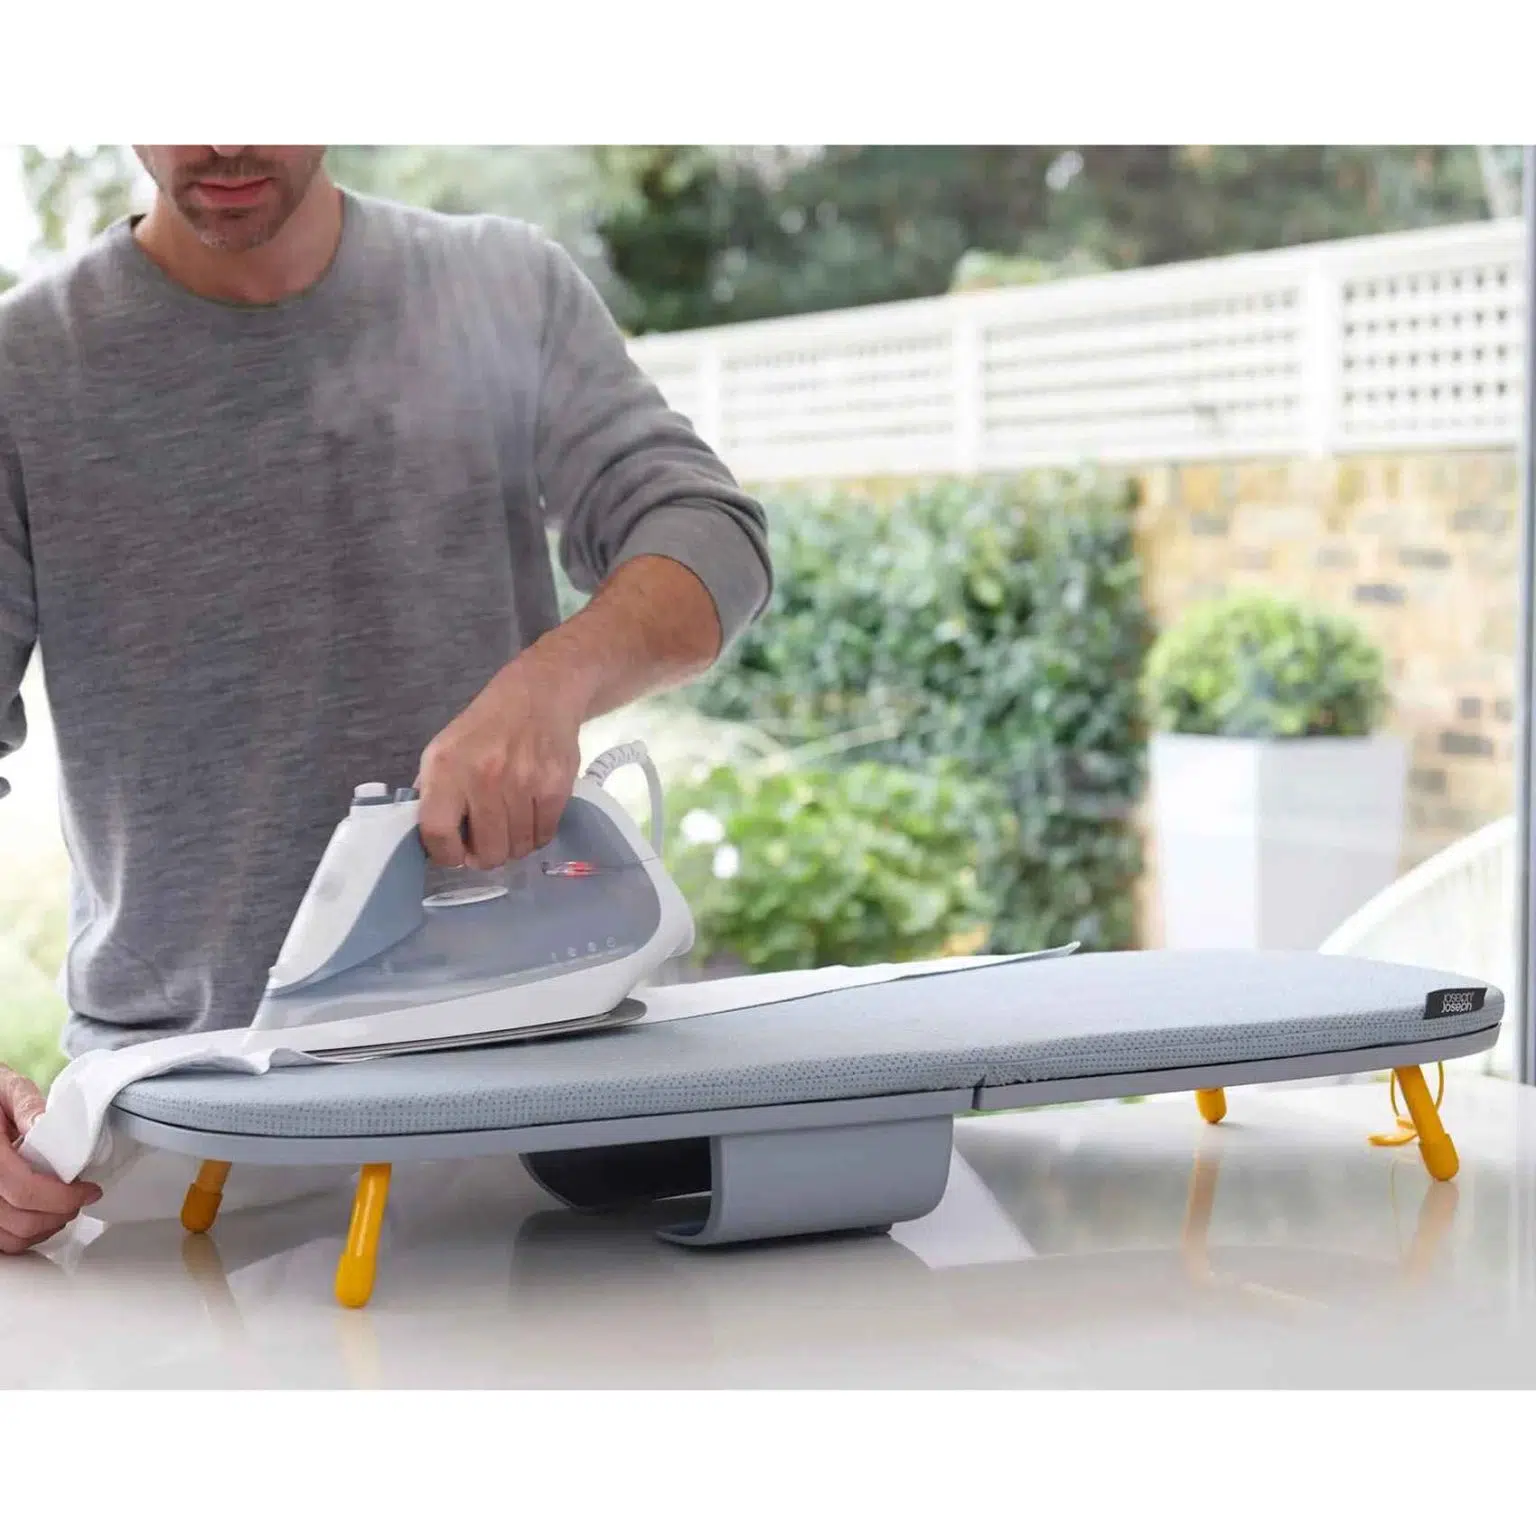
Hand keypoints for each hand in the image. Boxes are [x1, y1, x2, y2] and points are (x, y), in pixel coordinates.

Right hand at [0, 1067, 100, 1253]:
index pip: (26, 1190)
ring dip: (45, 1228)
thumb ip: (27, 1105)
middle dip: (60, 1213)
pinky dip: (24, 1236)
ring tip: (62, 1207)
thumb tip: (48, 1124)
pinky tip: (39, 1216)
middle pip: (21, 1220)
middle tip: (80, 1199)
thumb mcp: (5, 1089)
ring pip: (11, 1237)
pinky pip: (0, 1242)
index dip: (64, 1197)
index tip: (89, 1190)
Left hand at [416, 657, 584, 870]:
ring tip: (510, 825)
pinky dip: (536, 835)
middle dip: (485, 856)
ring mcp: (523, 783)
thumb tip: (428, 840)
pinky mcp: (555, 786)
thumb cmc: (486, 727)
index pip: (438, 833)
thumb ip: (432, 794)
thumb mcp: (443, 750)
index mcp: (446, 768)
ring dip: (513, 845)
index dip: (446, 855)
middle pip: (487, 852)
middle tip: (487, 841)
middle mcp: (483, 777)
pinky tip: (530, 816)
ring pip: (518, 848)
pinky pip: (544, 835)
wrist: (538, 695)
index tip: (454, 854)